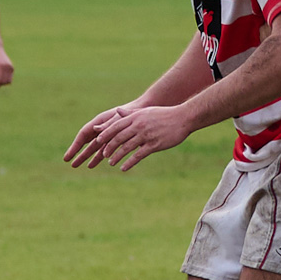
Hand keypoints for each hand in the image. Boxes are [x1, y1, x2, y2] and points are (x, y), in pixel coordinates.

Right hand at [64, 102, 137, 166]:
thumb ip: (108, 125)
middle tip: (69, 162)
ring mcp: (107, 135)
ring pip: (93, 148)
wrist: (143, 111)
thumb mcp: (119, 118)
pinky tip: (92, 165)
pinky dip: (97, 158)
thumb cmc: (131, 112)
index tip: (68, 156)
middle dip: (77, 153)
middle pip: (86, 143)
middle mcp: (101, 128)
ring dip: (86, 157)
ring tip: (76, 165)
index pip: (83, 135)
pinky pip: (103, 150)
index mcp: (100, 121)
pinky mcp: (115, 140)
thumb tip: (95, 129)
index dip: (75, 146)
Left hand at [69, 103, 193, 171]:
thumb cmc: (163, 115)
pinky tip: (123, 168)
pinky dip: (129, 162)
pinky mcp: (154, 145)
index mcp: (136, 117)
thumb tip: (117, 111)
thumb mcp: (145, 112)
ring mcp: (146, 135)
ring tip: (111, 163)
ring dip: (117, 156)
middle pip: (119, 137)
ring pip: (127, 147)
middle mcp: (139, 126)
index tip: (97, 142)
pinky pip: (139, 155)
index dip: (106, 135)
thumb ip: (130, 113)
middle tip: (103, 155)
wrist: (183, 118)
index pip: (116, 126)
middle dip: (109, 147)